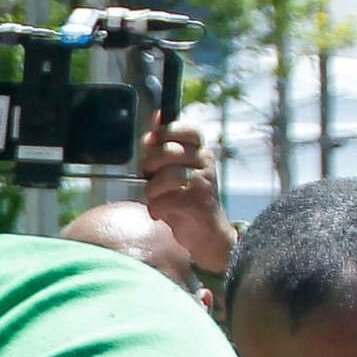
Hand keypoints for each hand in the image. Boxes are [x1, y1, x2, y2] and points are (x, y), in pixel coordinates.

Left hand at [137, 115, 240, 275]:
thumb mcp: (175, 168)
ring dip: (152, 190)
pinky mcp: (196, 203)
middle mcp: (205, 162)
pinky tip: (161, 212)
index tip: (153, 141)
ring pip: (165, 176)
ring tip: (156, 198)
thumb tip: (152, 125)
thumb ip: (162, 147)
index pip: (188, 129)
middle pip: (168, 151)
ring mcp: (203, 182)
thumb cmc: (185, 197)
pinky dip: (156, 209)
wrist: (206, 231)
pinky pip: (163, 200)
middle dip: (149, 164)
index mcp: (201, 150)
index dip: (166, 131)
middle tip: (150, 176)